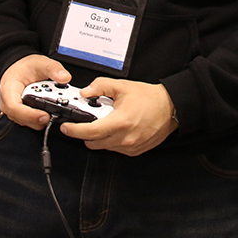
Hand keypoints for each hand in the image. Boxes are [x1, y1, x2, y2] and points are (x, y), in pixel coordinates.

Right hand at [0, 55, 71, 129]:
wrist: (21, 69)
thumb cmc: (26, 67)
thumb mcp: (41, 62)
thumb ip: (54, 69)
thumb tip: (65, 77)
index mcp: (8, 89)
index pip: (14, 107)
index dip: (29, 115)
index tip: (45, 115)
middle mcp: (8, 103)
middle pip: (21, 118)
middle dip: (39, 119)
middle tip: (55, 115)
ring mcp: (14, 111)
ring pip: (27, 122)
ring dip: (41, 119)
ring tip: (55, 110)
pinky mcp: (21, 115)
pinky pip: (31, 121)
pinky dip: (41, 119)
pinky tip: (50, 112)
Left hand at [61, 79, 177, 155]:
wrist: (171, 107)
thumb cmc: (150, 98)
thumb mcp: (122, 86)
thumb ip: (100, 86)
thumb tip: (85, 92)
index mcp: (120, 122)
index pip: (90, 132)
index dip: (74, 131)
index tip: (66, 127)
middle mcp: (125, 138)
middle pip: (93, 143)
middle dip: (85, 133)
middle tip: (87, 121)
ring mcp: (131, 147)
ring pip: (104, 147)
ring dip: (99, 137)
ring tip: (106, 122)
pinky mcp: (136, 151)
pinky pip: (115, 149)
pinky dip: (111, 141)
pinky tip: (117, 129)